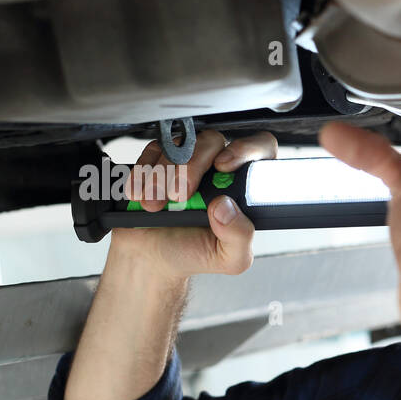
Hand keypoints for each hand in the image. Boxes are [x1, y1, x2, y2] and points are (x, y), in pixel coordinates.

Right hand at [107, 129, 276, 280]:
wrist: (154, 256)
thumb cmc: (196, 252)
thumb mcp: (229, 258)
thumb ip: (239, 236)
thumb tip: (227, 207)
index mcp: (244, 186)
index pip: (260, 147)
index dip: (245, 148)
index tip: (223, 166)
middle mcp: (219, 168)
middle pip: (213, 142)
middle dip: (191, 167)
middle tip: (178, 195)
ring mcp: (188, 160)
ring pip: (180, 144)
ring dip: (162, 174)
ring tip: (154, 205)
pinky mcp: (159, 159)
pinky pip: (152, 150)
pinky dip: (142, 173)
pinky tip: (140, 195)